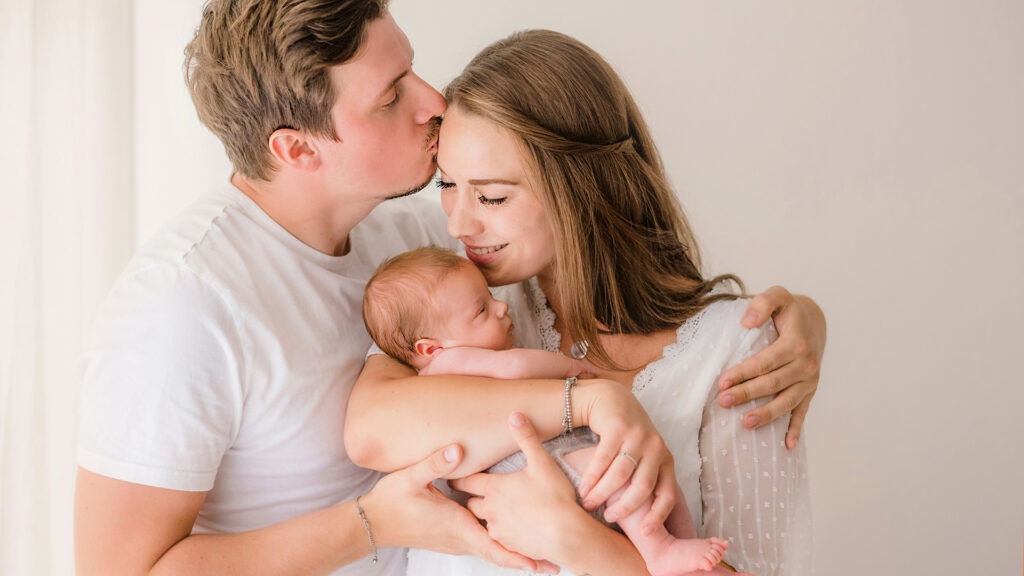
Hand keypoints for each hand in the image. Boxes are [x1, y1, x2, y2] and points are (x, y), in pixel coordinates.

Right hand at [361, 443, 550, 572]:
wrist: (372, 522)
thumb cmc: (391, 502)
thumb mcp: (412, 478)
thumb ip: (436, 463)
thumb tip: (459, 448)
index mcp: (456, 526)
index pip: (493, 548)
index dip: (517, 557)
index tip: (539, 564)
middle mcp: (460, 538)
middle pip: (499, 553)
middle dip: (526, 559)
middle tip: (555, 564)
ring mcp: (456, 540)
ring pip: (492, 549)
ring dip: (515, 553)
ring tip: (543, 555)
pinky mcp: (452, 537)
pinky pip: (482, 544)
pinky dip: (501, 545)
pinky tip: (513, 537)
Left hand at [452, 413, 587, 571]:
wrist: (566, 534)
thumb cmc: (554, 497)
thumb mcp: (541, 462)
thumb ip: (526, 438)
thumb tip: (514, 415)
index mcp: (495, 489)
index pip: (467, 482)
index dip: (459, 478)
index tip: (452, 476)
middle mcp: (491, 510)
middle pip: (471, 504)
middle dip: (471, 498)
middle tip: (471, 493)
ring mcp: (498, 530)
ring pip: (484, 522)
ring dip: (487, 516)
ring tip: (494, 511)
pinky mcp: (508, 546)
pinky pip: (498, 538)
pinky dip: (502, 532)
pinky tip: (512, 528)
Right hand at [575, 379, 676, 532]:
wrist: (612, 400)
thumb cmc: (627, 437)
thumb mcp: (644, 456)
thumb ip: (645, 479)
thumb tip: (642, 520)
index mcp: (666, 459)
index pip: (668, 494)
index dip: (657, 515)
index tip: (643, 532)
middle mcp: (656, 448)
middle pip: (642, 487)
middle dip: (625, 507)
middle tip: (609, 518)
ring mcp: (637, 436)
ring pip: (620, 475)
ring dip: (603, 493)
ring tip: (588, 504)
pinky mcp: (618, 428)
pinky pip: (603, 459)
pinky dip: (592, 477)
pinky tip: (583, 487)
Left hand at [717, 286, 825, 448]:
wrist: (814, 322)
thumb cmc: (788, 310)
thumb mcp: (778, 296)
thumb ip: (762, 303)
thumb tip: (745, 321)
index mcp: (795, 343)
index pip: (765, 362)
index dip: (744, 372)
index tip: (722, 381)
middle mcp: (805, 365)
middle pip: (773, 384)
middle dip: (747, 394)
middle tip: (723, 402)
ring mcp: (809, 381)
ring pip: (787, 402)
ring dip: (767, 415)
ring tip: (745, 423)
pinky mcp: (810, 391)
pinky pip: (803, 412)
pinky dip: (796, 429)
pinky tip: (787, 446)